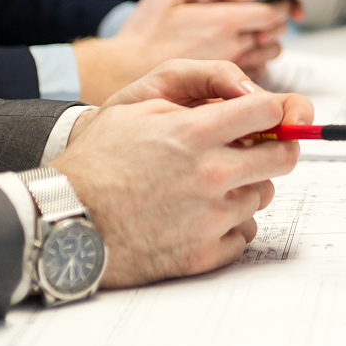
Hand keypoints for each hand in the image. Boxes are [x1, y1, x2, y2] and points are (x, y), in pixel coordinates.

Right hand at [54, 59, 313, 288]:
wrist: (62, 220)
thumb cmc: (97, 160)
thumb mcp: (140, 104)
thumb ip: (200, 89)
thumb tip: (251, 96)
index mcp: (197, 133)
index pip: (271, 112)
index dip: (271, 112)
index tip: (263, 119)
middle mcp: (211, 175)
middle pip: (283, 158)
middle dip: (272, 148)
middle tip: (249, 150)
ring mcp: (209, 219)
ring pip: (261, 196)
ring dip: (243, 188)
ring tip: (205, 186)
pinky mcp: (203, 255)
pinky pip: (243, 235)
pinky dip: (228, 226)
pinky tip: (197, 216)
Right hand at [73, 0, 288, 103]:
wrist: (118, 76)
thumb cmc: (141, 38)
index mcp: (223, 22)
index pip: (273, 12)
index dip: (277, 4)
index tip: (272, 2)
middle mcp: (232, 48)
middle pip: (275, 34)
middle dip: (272, 24)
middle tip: (256, 19)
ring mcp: (229, 73)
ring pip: (268, 56)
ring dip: (264, 44)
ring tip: (245, 37)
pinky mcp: (223, 92)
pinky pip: (253, 79)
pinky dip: (252, 69)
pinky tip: (234, 62)